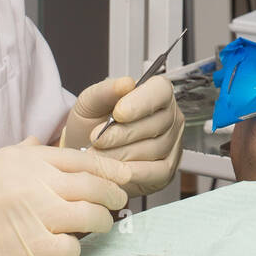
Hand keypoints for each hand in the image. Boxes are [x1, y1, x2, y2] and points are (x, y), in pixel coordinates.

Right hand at [0, 137, 130, 255]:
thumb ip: (23, 152)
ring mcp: (35, 216)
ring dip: (102, 222)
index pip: (84, 159)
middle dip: (115, 195)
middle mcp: (36, 184)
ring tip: (101, 226)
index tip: (124, 175)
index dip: (110, 168)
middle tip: (119, 201)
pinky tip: (69, 248)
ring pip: (91, 216)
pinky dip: (76, 249)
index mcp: (28, 160)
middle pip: (95, 186)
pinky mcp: (30, 249)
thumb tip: (41, 142)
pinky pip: (71, 247)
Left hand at [60, 76, 184, 196]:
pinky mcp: (167, 169)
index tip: (118, 113)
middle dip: (123, 133)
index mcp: (156, 92)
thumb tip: (125, 83)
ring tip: (99, 155)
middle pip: (156, 123)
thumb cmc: (91, 124)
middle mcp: (170, 116)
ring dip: (123, 154)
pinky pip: (157, 172)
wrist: (84, 150)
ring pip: (155, 149)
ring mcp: (171, 144)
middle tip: (97, 139)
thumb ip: (105, 91)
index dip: (141, 103)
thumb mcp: (90, 102)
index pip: (160, 91)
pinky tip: (115, 170)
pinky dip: (134, 173)